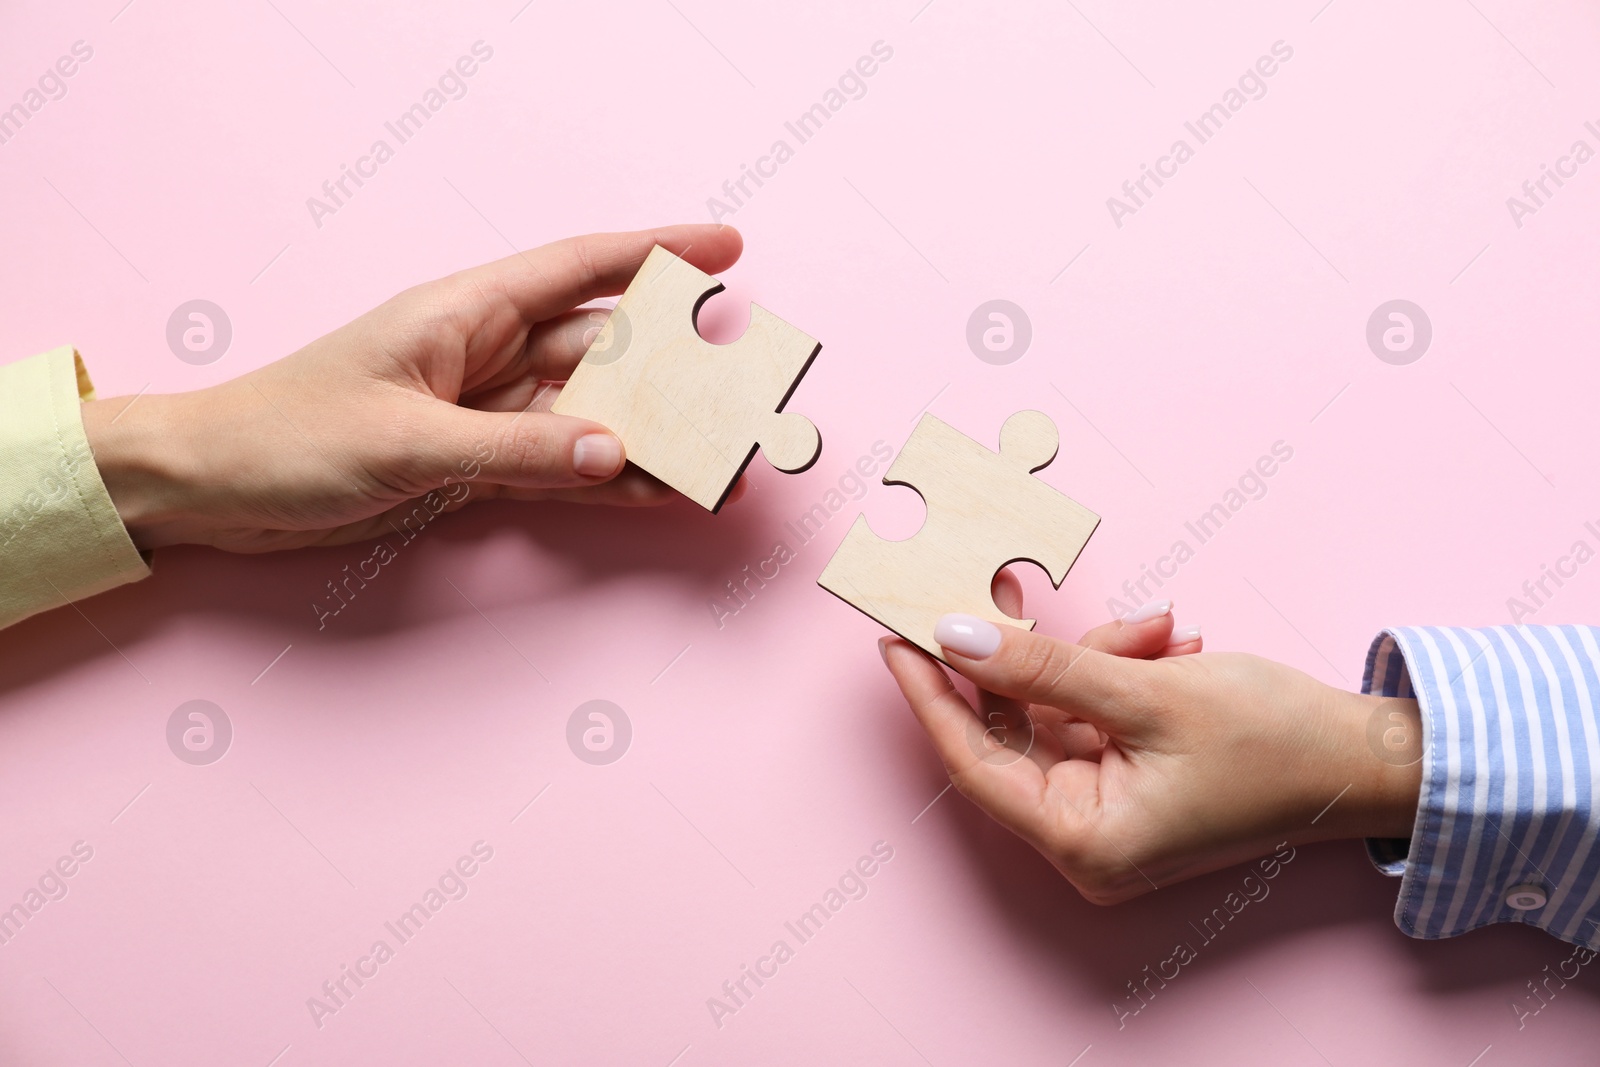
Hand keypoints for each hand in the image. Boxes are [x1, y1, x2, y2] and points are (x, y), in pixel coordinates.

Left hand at [79, 225, 744, 552]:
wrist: (213, 489)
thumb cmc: (288, 437)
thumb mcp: (408, 441)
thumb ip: (520, 447)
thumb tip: (617, 451)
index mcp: (465, 312)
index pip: (581, 269)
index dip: (658, 254)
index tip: (727, 251)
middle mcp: (484, 353)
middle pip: (602, 351)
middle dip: (676, 371)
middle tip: (746, 394)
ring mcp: (484, 411)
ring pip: (591, 416)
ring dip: (652, 439)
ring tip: (719, 466)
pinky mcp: (474, 463)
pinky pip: (561, 465)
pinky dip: (608, 479)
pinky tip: (658, 491)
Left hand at [879, 574, 1421, 903]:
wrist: (1371, 757)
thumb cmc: (1274, 742)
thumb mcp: (1147, 693)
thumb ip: (1044, 667)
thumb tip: (955, 637)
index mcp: (1083, 842)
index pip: (973, 762)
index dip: (931, 695)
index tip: (894, 638)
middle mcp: (1088, 836)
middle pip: (1014, 730)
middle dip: (1021, 657)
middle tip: (995, 587)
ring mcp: (1112, 806)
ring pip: (1059, 709)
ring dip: (1094, 655)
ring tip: (1152, 629)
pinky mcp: (1135, 776)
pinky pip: (1095, 710)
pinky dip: (1119, 669)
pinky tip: (1166, 641)